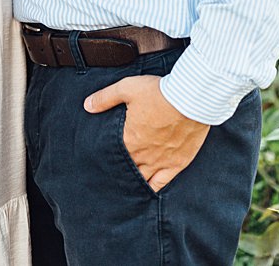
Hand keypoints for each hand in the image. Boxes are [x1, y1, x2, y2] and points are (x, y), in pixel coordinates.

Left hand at [84, 75, 208, 191]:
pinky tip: (146, 191)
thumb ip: (104, 98)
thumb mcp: (126, 89)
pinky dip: (152, 187)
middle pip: (126, 168)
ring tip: (124, 184)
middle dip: (117, 169)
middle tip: (109, 173)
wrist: (191, 100)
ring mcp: (161, 161)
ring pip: (142, 178)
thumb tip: (87, 106)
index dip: (105, 156)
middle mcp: (143, 154)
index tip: (98, 160)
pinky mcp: (178, 163)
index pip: (112, 154)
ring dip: (132, 180)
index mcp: (128, 139)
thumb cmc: (158, 93)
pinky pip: (162, 181)